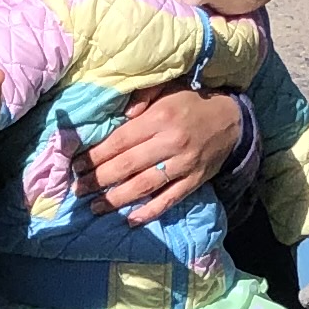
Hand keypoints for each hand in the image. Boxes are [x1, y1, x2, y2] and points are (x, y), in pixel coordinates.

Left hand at [78, 86, 244, 225]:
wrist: (232, 120)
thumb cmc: (190, 103)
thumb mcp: (167, 88)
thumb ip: (143, 96)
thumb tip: (122, 115)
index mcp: (160, 117)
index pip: (120, 140)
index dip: (96, 155)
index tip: (76, 166)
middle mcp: (171, 142)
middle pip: (128, 165)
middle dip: (99, 180)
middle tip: (78, 190)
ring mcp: (184, 164)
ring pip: (145, 185)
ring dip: (117, 199)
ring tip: (96, 207)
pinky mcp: (195, 180)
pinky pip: (170, 199)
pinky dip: (150, 212)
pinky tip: (131, 220)